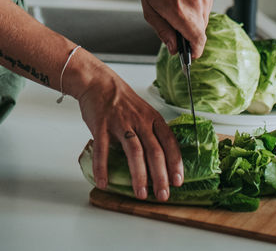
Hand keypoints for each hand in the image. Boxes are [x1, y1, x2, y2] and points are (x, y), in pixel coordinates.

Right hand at [73, 63, 183, 201]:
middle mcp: (139, 121)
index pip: (169, 142)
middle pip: (155, 151)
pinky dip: (103, 168)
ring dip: (139, 175)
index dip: (175, 163)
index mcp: (152, 118)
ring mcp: (120, 123)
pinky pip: (103, 149)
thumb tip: (158, 159)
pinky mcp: (102, 125)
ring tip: (141, 193)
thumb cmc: (121, 99)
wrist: (97, 81)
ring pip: (134, 151)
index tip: (178, 181)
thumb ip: (150, 131)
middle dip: (160, 176)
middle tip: (163, 195)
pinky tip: (104, 182)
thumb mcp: (143, 111)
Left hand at [139, 0, 213, 57]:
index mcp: (180, 12)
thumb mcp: (150, 11)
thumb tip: (174, 49)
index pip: (197, 40)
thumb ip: (163, 32)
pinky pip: (205, 11)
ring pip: (203, 22)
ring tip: (179, 9)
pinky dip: (197, 11)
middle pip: (200, 33)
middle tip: (176, 26)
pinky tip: (185, 1)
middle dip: (189, 35)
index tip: (190, 54)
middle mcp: (195, 5)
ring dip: (193, 22)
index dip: (195, 51)